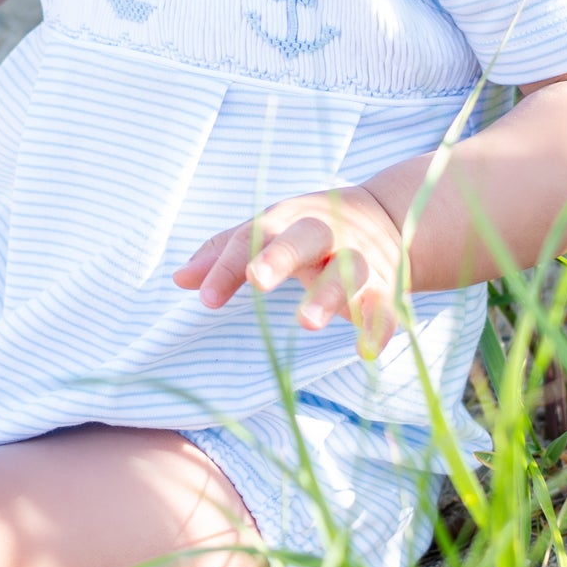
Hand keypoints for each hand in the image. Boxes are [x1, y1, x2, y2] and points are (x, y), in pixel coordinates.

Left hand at [173, 186, 408, 359]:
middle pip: (304, 238)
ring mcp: (359, 257)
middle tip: (257, 280)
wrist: (385, 216)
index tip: (207, 300)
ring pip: (348, 270)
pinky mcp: (387, 286)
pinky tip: (365, 350)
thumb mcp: (266, 231)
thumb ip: (223, 253)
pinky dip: (378, 326)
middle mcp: (324, 234)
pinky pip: (386, 306)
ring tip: (306, 323)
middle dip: (281, 257)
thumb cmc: (305, 231)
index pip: (252, 238)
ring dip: (329, 294)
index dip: (228, 267)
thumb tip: (178, 280)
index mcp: (287, 220)